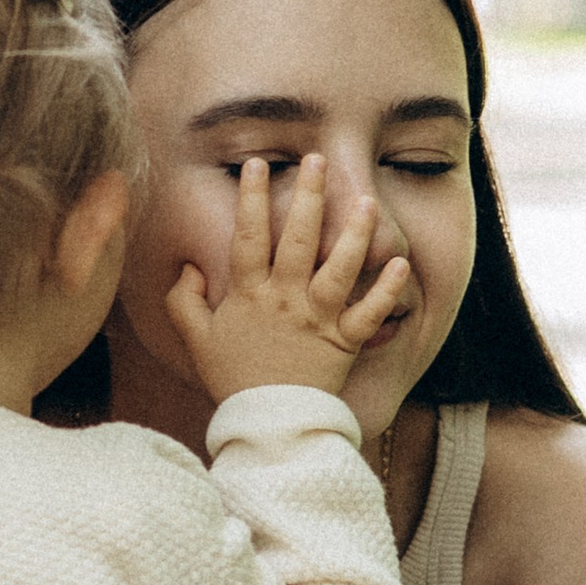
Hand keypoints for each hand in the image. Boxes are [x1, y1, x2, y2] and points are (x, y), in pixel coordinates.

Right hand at [167, 155, 411, 408]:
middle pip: (300, 238)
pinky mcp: (345, 342)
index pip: (249, 236)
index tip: (259, 164)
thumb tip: (189, 267)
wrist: (268, 425)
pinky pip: (371, 313)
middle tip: (318, 159)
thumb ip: (185, 301)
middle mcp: (285, 299)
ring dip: (356, 232)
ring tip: (366, 200)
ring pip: (341, 267)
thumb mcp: (196, 340)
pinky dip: (387, 289)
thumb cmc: (233, 380)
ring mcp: (318, 319)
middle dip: (309, 195)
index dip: (253, 197)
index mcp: (249, 295)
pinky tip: (400, 263)